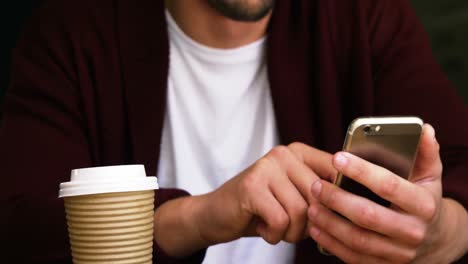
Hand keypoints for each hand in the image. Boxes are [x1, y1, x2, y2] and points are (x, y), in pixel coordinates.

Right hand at [198, 143, 335, 244]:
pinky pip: (280, 221)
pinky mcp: (252, 186)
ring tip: (276, 227)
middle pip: (319, 197)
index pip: (336, 171)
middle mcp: (284, 154)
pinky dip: (274, 235)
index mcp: (299, 153)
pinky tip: (263, 228)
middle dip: (310, 223)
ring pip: (301, 211)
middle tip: (293, 227)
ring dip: (291, 232)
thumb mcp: (293, 196)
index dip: (340, 199)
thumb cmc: (260, 209)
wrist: (216, 214)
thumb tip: (351, 206)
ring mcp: (266, 167)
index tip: (332, 216)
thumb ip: (318, 194)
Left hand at [307, 124, 467, 262]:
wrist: (436, 240)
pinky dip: (331, 243)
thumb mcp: (430, 177)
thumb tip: (424, 129)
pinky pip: (353, 257)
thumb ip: (426, 153)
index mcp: (423, 205)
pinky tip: (315, 228)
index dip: (362, 171)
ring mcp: (399, 253)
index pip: (389, 185)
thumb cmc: (424, 201)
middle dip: (337, 199)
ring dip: (330, 223)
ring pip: (358, 239)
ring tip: (311, 205)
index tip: (337, 158)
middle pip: (368, 215)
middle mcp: (412, 231)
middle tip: (316, 185)